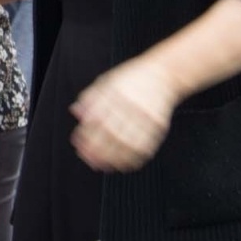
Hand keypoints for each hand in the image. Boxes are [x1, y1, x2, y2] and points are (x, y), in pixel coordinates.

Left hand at [70, 56, 178, 172]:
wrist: (163, 75)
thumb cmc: (133, 78)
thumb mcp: (106, 81)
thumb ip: (90, 97)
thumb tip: (77, 112)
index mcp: (113, 93)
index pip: (96, 118)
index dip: (86, 135)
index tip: (80, 145)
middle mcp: (129, 104)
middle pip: (110, 133)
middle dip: (98, 150)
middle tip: (89, 159)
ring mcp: (145, 115)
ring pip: (128, 143)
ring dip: (115, 158)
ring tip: (105, 165)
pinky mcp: (158, 124)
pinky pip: (146, 145)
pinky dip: (135, 158)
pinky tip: (126, 163)